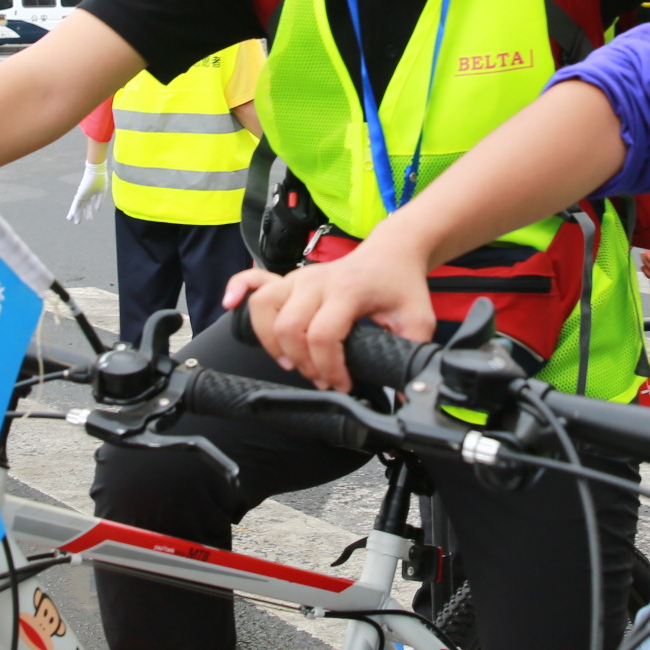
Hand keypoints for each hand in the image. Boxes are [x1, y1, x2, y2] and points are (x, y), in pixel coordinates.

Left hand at [67, 160, 108, 222]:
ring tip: (71, 220)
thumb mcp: (102, 192)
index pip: (88, 205)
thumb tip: (97, 210)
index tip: (89, 219)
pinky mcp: (80, 193)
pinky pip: (76, 203)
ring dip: (74, 214)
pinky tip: (70, 215)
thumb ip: (99, 201)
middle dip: (80, 215)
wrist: (96, 169)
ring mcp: (82, 194)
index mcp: (91, 194)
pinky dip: (73, 210)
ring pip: (77, 206)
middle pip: (82, 207)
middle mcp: (85, 195)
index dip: (88, 212)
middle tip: (77, 223)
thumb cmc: (100, 178)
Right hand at [228, 242, 438, 391]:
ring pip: (265, 308)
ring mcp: (299, 278)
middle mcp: (317, 281)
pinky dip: (238, 291)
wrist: (390, 253)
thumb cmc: (400, 285)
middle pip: (289, 327)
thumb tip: (404, 395)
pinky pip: (254, 281)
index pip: (323, 334)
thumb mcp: (417, 321)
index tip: (342, 383)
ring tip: (291, 361)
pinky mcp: (289, 279)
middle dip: (302, 363)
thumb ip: (412, 355)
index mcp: (348, 290)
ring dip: (272, 342)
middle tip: (322, 378)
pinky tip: (231, 305)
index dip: (328, 368)